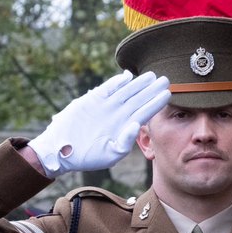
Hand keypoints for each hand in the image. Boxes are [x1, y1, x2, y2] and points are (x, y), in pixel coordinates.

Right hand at [30, 71, 169, 177]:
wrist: (63, 151)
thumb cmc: (88, 157)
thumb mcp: (111, 154)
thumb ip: (125, 142)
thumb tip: (136, 125)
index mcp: (125, 126)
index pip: (145, 111)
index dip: (156, 102)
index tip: (168, 94)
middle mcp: (118, 114)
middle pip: (139, 99)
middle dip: (152, 89)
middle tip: (166, 79)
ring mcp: (106, 106)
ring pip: (126, 91)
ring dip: (138, 83)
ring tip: (151, 75)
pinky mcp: (92, 100)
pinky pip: (107, 89)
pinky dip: (116, 82)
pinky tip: (127, 76)